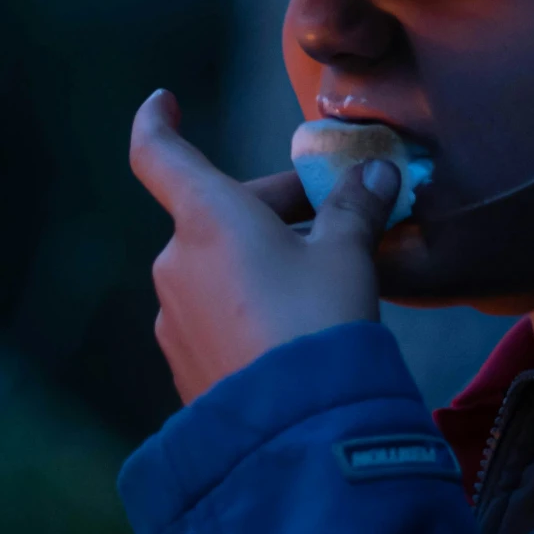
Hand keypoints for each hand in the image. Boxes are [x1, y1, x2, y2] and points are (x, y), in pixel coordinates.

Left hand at [130, 89, 397, 404]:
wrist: (298, 432)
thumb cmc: (321, 324)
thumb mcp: (347, 256)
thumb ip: (355, 209)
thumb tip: (376, 175)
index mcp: (206, 219)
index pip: (158, 153)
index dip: (157, 121)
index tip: (164, 101)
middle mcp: (176, 262)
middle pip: (216, 214)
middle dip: (274, 211)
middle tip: (337, 221)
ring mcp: (173, 317)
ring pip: (217, 267)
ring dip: (262, 261)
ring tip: (324, 284)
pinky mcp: (184, 363)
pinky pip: (215, 315)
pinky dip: (249, 306)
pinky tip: (296, 331)